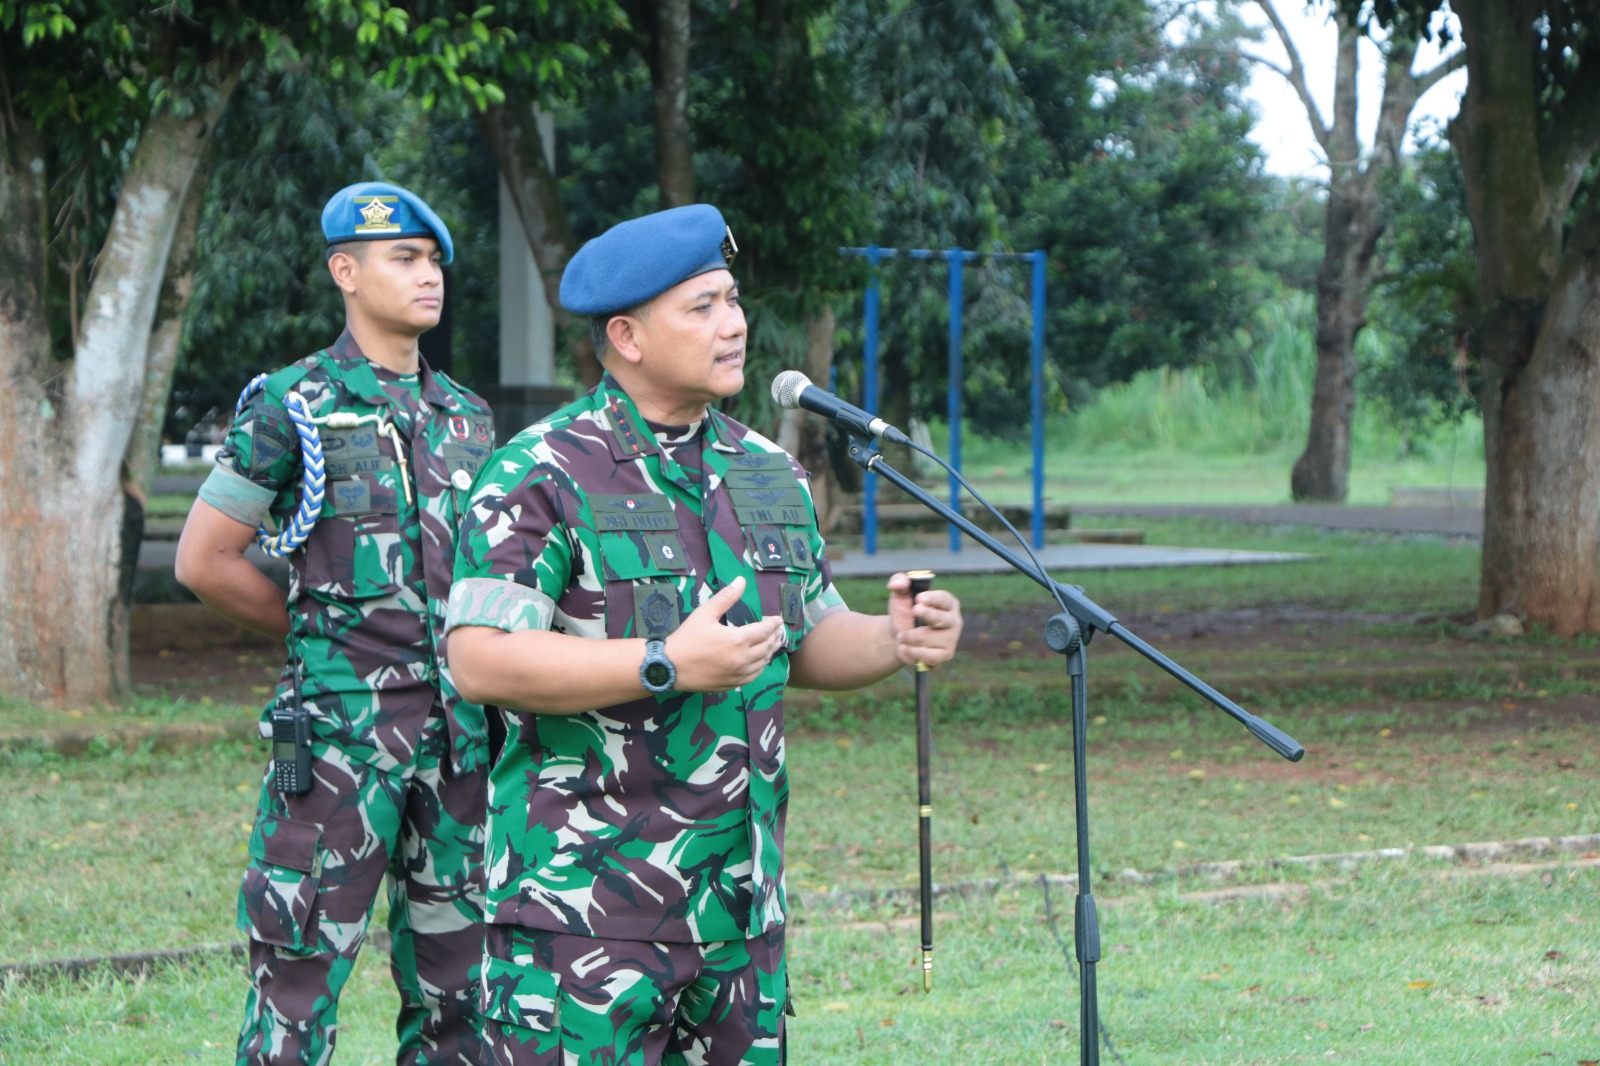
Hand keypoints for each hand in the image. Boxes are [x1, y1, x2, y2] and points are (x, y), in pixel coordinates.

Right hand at [665, 577, 786, 691]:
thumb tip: (741, 580)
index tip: (778, 619)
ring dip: (770, 651)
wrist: (669, 666)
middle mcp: (742, 659)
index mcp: (738, 640)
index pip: (764, 630)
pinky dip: (760, 667)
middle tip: (778, 630)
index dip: (773, 624)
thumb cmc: (687, 638)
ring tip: (772, 643)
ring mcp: (738, 674)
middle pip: (767, 647)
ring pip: (763, 663)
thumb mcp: (705, 613)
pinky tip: (760, 662)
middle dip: (775, 636)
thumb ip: (726, 597)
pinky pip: (753, 676)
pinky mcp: (732, 684)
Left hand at [885, 572, 962, 669]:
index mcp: (948, 603)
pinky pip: (927, 656)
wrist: (899, 636)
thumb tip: (896, 584)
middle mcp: (954, 620)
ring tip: (901, 636)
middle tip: (912, 612)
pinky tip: (903, 647)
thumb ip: (898, 582)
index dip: (933, 599)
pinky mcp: (945, 655)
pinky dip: (910, 651)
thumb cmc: (904, 611)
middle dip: (925, 615)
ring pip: (926, 638)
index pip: (944, 599)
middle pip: (940, 619)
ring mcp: (951, 639)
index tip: (919, 598)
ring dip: (908, 637)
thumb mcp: (900, 594)